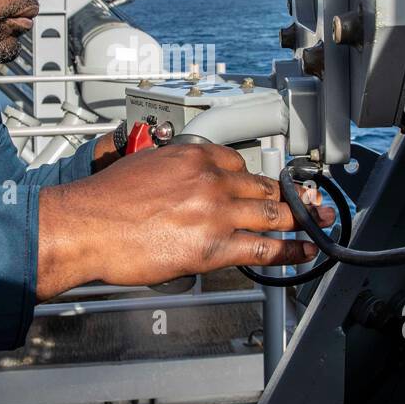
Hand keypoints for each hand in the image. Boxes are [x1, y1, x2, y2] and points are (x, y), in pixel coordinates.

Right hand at [36, 142, 335, 298]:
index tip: (268, 185)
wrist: (86, 226)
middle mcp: (210, 177)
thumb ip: (173, 171)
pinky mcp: (214, 245)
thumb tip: (185, 185)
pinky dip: (292, 250)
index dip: (258, 179)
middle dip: (290, 195)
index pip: (240, 161)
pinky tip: (307, 250)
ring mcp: (216, 211)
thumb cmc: (104, 201)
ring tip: (318, 223)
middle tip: (309, 201)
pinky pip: (265, 247)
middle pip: (263, 186)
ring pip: (272, 214)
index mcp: (193, 154)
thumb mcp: (144, 165)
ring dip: (300, 219)